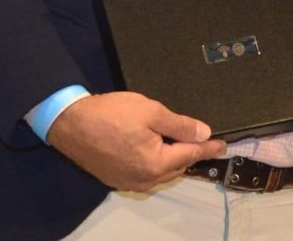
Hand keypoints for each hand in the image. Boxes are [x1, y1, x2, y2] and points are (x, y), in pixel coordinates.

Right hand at [46, 91, 225, 191]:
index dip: (208, 147)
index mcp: (155, 163)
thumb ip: (180, 125)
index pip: (190, 154)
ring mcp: (127, 181)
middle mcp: (143, 179)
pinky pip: (145, 174)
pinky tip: (156, 150)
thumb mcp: (151, 111)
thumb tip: (203, 133)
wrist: (69, 122)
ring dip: (173, 159)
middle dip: (190, 153)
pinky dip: (155, 163)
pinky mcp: (115, 178)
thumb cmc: (109, 114)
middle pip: (177, 166)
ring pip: (161, 172)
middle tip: (203, 140)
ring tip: (180, 143)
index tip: (222, 145)